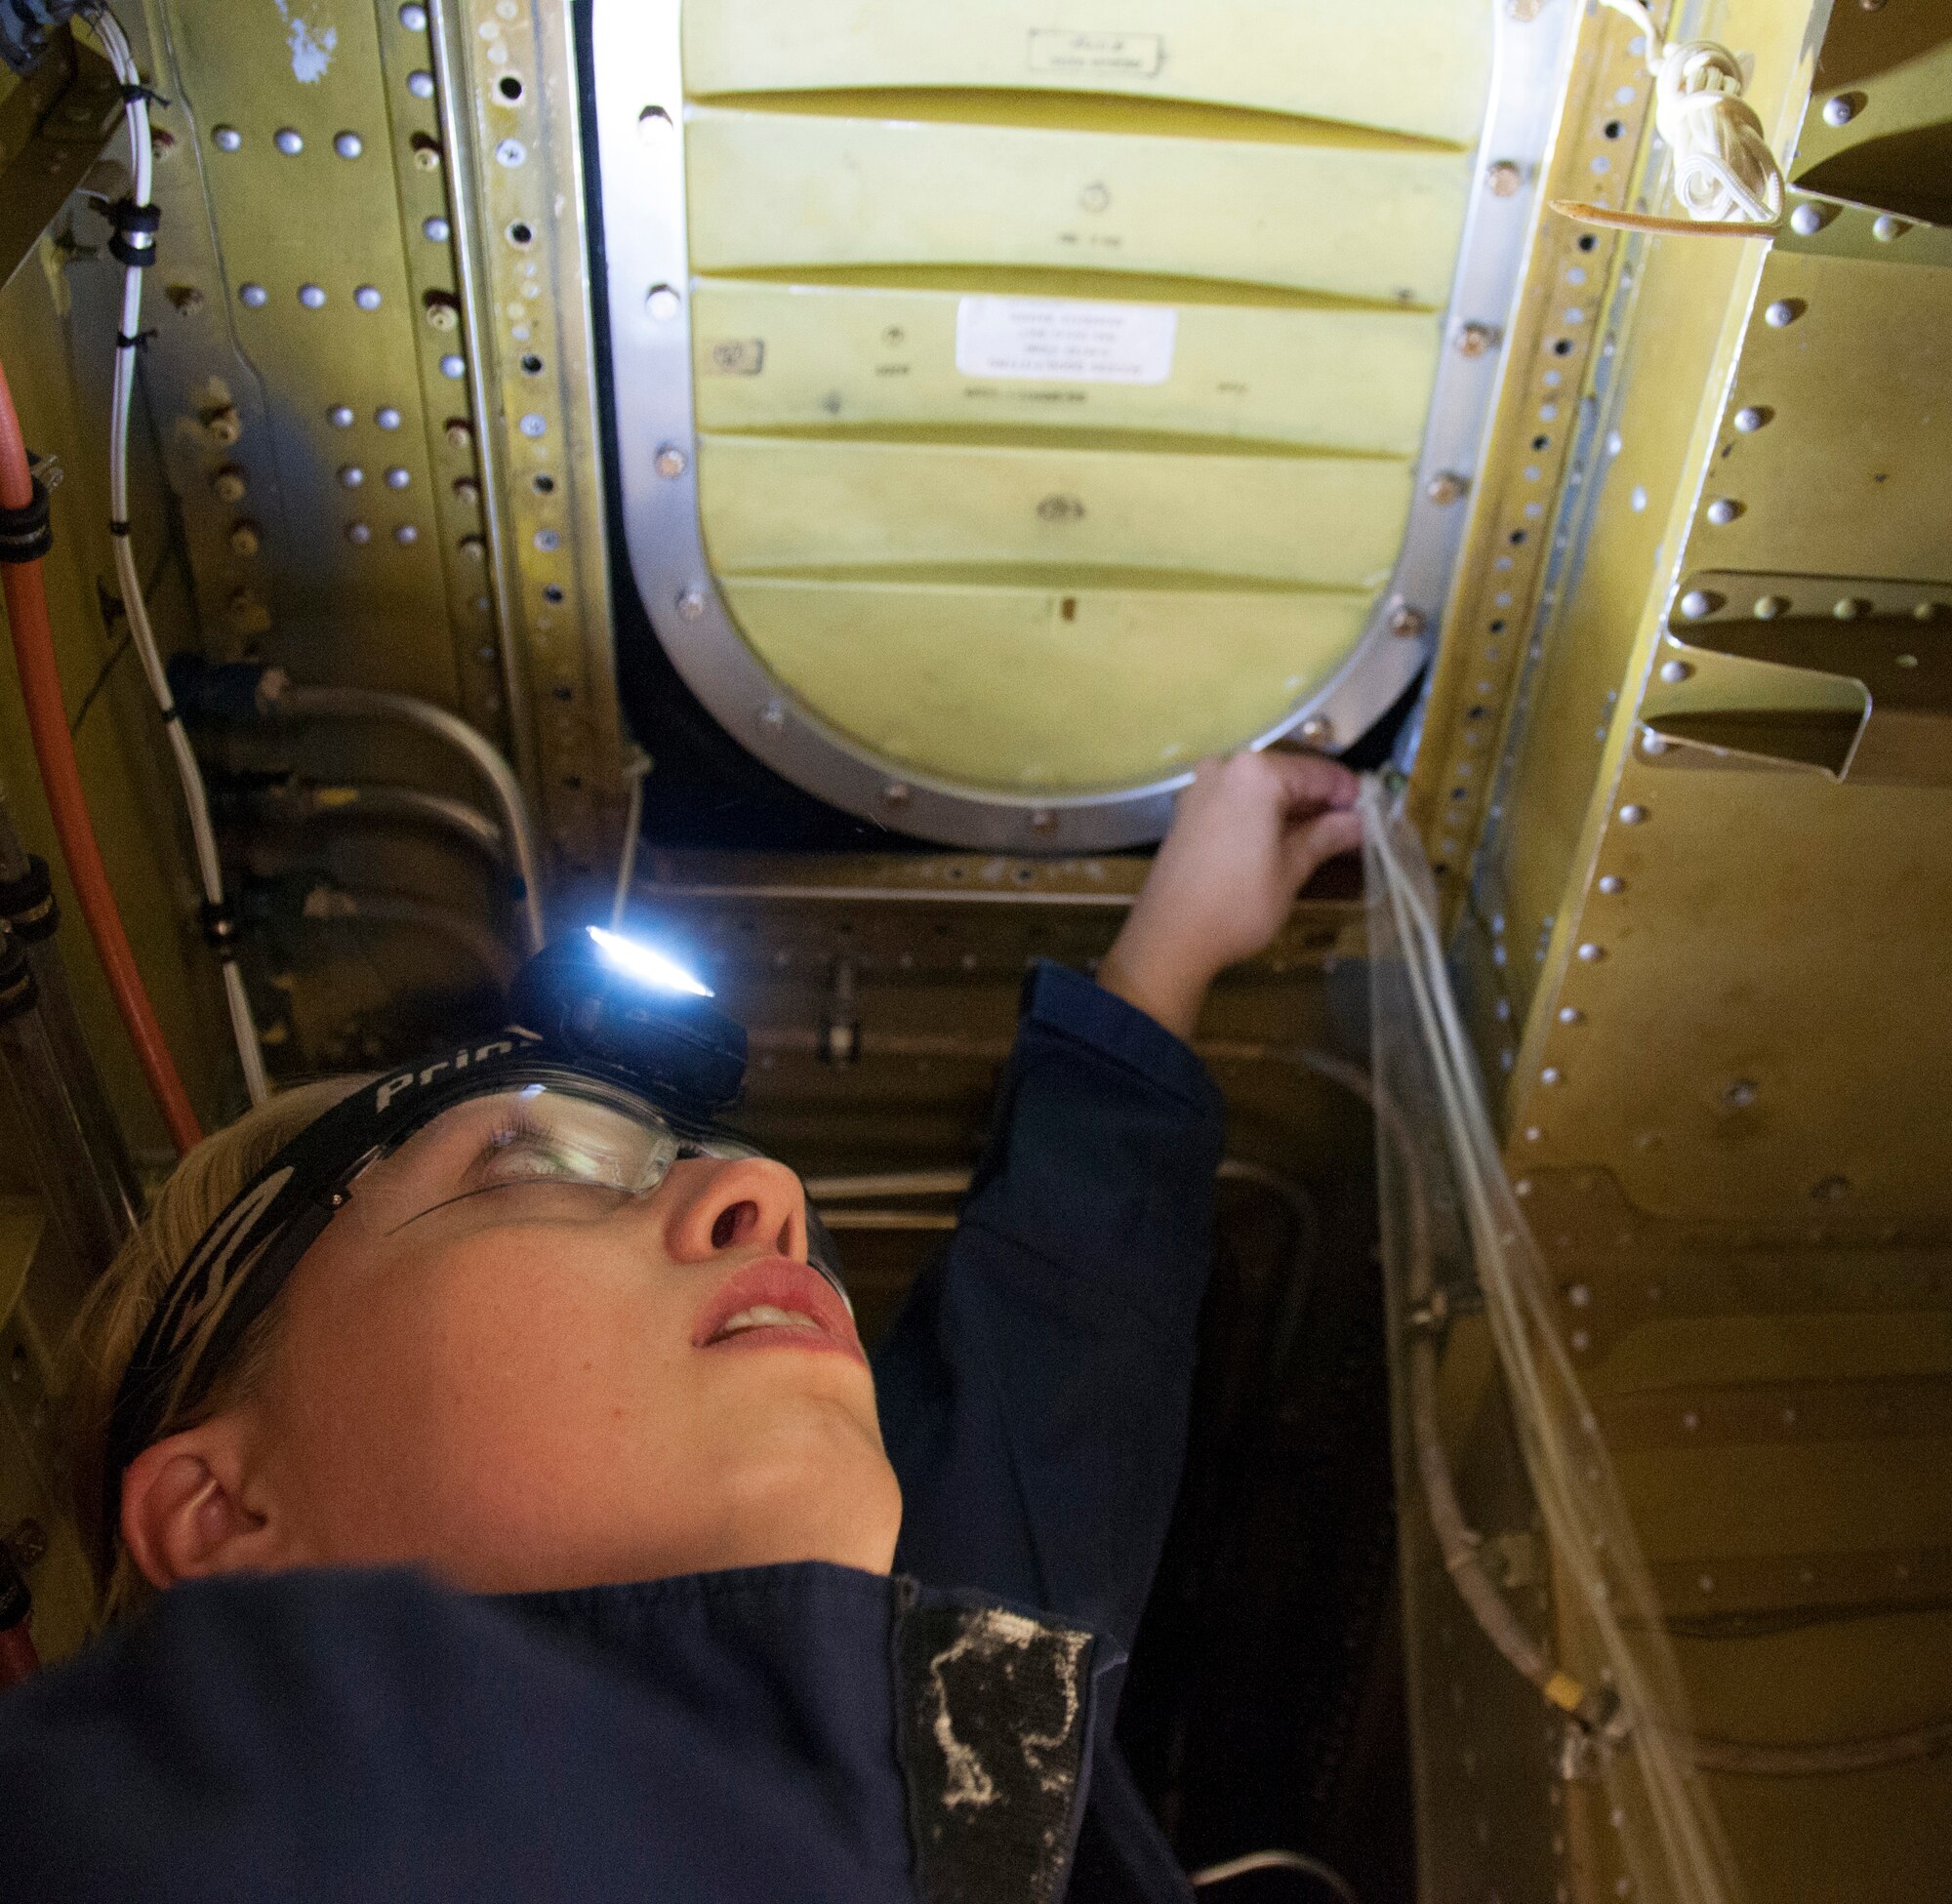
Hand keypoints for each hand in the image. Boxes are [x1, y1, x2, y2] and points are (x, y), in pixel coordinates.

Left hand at [1097, 750, 1362, 1041]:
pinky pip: (1238, 803)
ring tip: (1327, 840)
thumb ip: (1327, 836)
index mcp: (1255, 773)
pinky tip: (1287, 841)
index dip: (1350, 794)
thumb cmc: (1237, 904)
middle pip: (1289, 777)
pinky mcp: (1188, 811)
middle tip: (1355, 831)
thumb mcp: (1292, 869)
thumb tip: (1360, 822)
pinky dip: (1265, 817)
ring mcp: (1201, 788)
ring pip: (1263, 790)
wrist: (1169, 939)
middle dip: (1322, 803)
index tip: (1374, 815)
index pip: (1319, 773)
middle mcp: (1225, 768)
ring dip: (1295, 811)